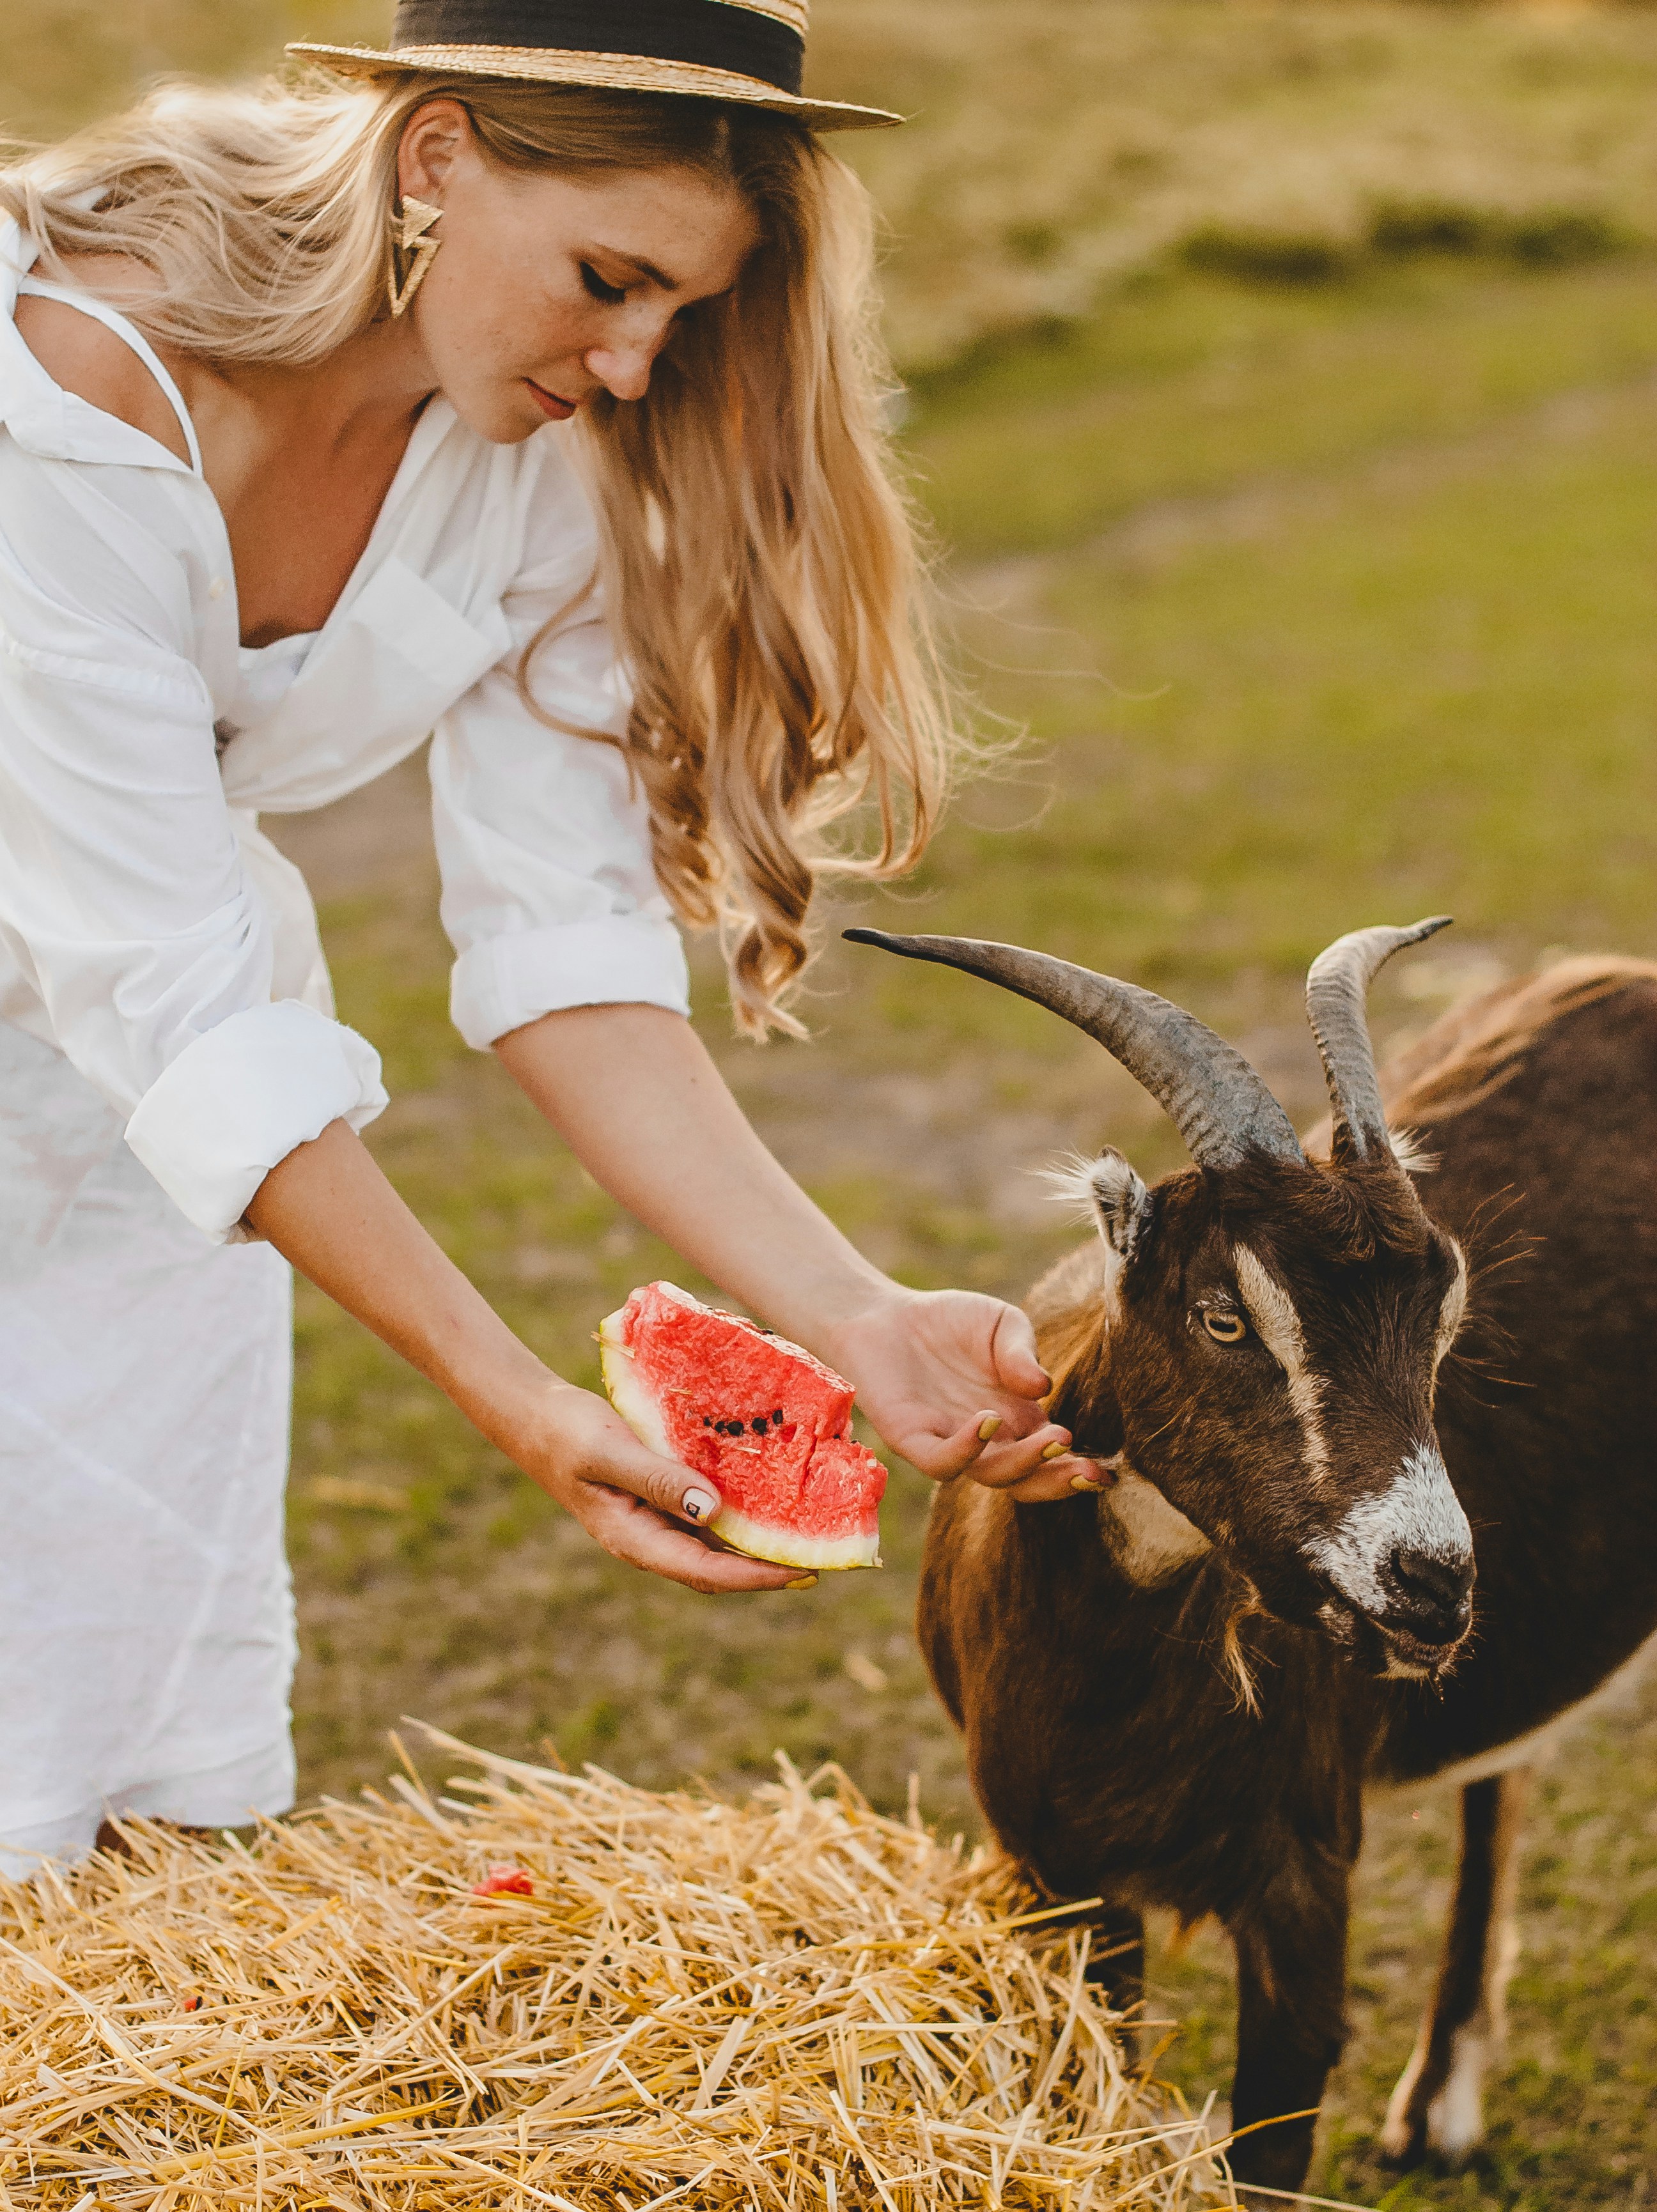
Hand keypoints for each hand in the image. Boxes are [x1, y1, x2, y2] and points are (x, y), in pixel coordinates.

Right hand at [514, 1380, 801, 1593]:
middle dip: (770, 1567)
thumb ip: (659, 1480)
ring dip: (760, 1541)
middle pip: (720, 1567)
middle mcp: (652, 1539)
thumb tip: (712, 1512)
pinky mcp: (662, 1498)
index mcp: (636, 1540)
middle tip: (825, 1557)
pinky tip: (773, 1494)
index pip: (707, 1572)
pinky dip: (742, 1510)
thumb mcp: (612, 1454)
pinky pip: (709, 1514)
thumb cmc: (568, 1434)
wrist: (537, 1417)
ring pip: (718, 1543)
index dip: (757, 1576)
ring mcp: (657, 1521)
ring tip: (811, 1531)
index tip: (803, 1571)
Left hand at [824, 1287, 1099, 1502]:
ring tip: (1052, 1438)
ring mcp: (951, 1443)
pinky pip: (940, 1462)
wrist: (883, 1315)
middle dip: (1059, 1481)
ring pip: (991, 1476)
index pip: (1052, 1459)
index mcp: (1018, 1421)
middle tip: (1088, 1469)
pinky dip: (966, 1449)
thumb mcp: (1000, 1323)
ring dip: (1025, 1464)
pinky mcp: (912, 1439)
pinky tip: (987, 1421)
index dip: (1079, 1471)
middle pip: (1027, 1480)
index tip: (1109, 1473)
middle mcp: (988, 1442)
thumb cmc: (948, 1323)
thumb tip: (1043, 1386)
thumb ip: (1022, 1352)